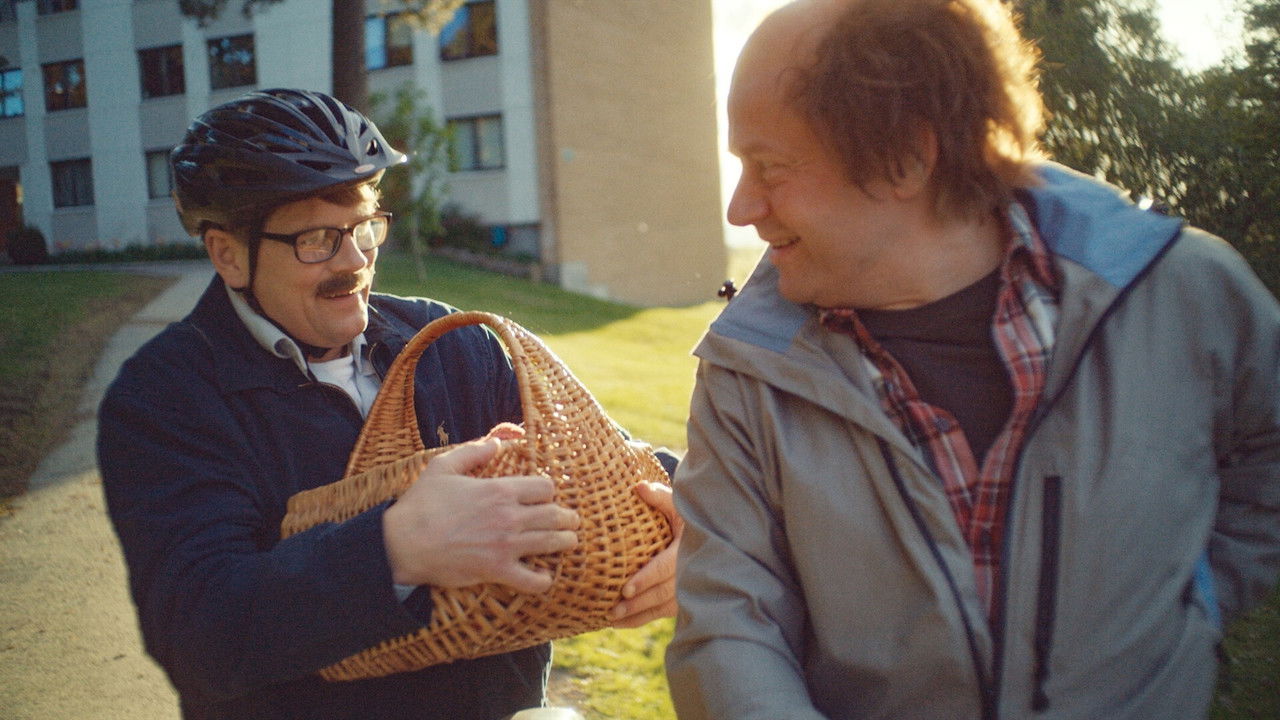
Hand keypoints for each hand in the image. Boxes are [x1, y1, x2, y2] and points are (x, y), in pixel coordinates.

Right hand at [383, 433, 579, 593]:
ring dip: (565, 542)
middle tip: (571, 520)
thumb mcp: (443, 467)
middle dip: (567, 517)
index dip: (549, 491)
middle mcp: (509, 517)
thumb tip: (497, 441)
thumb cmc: (421, 504)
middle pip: (556, 515)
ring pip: (552, 543)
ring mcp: (505, 546)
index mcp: (499, 490)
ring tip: (569, 541)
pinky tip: (544, 576)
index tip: (545, 496)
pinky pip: (532, 580)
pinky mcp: (497, 571)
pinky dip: (543, 580)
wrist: (403, 543)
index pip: (546, 488)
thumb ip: (474, 451)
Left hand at [611, 481, 683, 627]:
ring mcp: (691, 588)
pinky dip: (643, 619)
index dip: (647, 579)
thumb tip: (638, 487)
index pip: (666, 567)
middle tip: (614, 609)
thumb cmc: (687, 515)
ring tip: (612, 619)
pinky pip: (664, 612)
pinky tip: (621, 623)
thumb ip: (659, 496)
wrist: (708, 533)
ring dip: (638, 615)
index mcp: (690, 548)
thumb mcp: (678, 503)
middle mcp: (692, 571)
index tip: (627, 589)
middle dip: (639, 603)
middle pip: (663, 592)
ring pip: (664, 607)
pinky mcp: (685, 598)